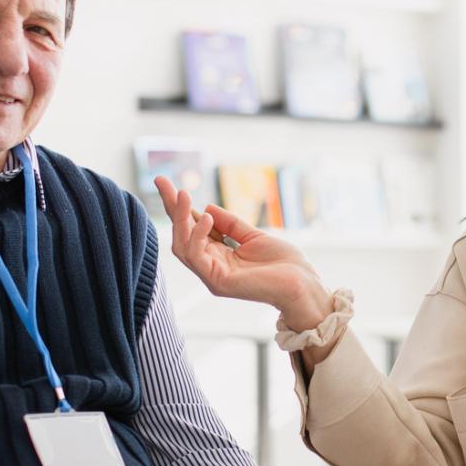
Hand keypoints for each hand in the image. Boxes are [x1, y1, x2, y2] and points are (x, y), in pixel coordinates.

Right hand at [154, 178, 332, 328]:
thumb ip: (230, 224)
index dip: (179, 207)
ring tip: (183, 195)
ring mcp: (211, 276)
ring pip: (182, 246)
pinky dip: (198, 235)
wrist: (302, 283)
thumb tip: (207, 208)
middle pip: (181, 236)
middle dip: (171, 208)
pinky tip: (205, 218)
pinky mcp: (218, 282)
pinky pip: (197, 256)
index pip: (192, 229)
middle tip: (162, 182)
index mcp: (217, 256)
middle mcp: (210, 267)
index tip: (165, 183)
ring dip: (181, 219)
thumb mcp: (253, 235)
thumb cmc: (284, 263)